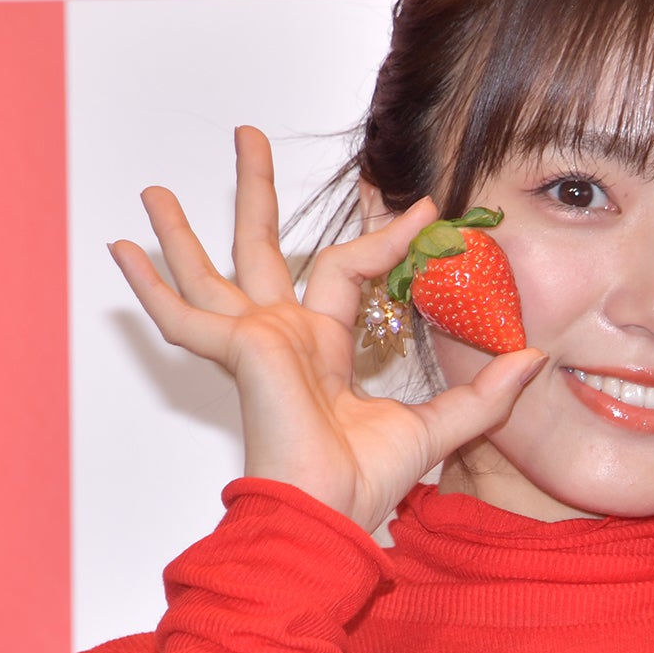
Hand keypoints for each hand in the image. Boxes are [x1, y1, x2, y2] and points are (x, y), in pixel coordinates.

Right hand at [108, 126, 546, 531]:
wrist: (329, 516)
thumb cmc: (366, 484)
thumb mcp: (441, 426)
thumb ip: (485, 392)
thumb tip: (534, 358)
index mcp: (322, 347)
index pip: (347, 270)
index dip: (381, 235)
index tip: (418, 207)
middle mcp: (283, 337)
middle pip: (262, 248)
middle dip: (254, 192)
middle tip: (244, 136)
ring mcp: (255, 342)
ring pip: (213, 269)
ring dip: (182, 228)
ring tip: (152, 188)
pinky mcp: (241, 350)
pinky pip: (184, 317)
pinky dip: (149, 287)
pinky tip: (119, 249)